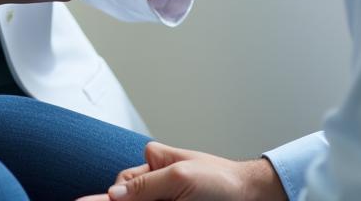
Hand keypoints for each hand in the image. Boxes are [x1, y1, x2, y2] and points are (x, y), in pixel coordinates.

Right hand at [76, 141, 286, 200]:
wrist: (252, 197)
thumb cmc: (221, 180)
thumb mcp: (182, 177)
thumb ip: (147, 184)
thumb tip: (113, 194)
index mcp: (154, 164)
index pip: (122, 184)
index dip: (107, 197)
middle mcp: (156, 183)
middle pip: (127, 197)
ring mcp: (166, 198)